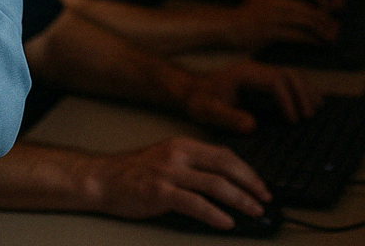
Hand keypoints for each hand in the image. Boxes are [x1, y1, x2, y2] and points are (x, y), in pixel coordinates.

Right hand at [87, 137, 270, 229]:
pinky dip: (215, 214)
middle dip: (249, 183)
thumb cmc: (134, 173)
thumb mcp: (165, 159)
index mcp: (180, 145)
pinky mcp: (160, 192)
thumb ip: (191, 165)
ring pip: (214, 185)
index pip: (223, 154)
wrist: (102, 179)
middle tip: (266, 198)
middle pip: (224, 165)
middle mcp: (176, 155)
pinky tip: (227, 223)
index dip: (246, 170)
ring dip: (240, 200)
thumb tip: (225, 182)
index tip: (261, 185)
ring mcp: (168, 173)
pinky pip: (195, 203)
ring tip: (254, 211)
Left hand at [180, 60, 321, 132]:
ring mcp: (259, 73)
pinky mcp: (262, 81)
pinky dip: (302, 90)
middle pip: (288, 74)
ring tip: (314, 112)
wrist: (192, 91)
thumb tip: (252, 125)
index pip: (274, 81)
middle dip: (302, 94)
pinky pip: (288, 80)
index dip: (288, 100)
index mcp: (243, 74)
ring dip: (306, 91)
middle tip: (309, 118)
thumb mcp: (208, 111)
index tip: (293, 121)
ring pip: (291, 74)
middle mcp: (254, 70)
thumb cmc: (199, 101)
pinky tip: (309, 104)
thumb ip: (228, 118)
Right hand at [228, 0, 339, 49]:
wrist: (225, 27)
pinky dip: (310, 39)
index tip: (330, 13)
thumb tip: (307, 13)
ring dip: (320, 30)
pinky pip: (295, 35)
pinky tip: (317, 43)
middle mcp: (272, 3)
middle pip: (306, 9)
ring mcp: (270, 17)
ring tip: (329, 37)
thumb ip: (283, 8)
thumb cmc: (247, 20)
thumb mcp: (264, 8)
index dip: (319, 4)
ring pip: (304, 21)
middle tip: (334, 28)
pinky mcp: (268, 32)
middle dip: (323, 19)